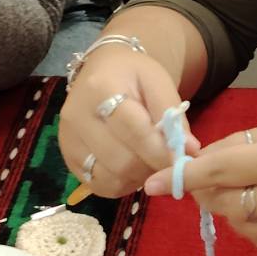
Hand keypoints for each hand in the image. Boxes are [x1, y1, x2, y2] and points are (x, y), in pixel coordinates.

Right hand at [59, 44, 197, 199]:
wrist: (101, 70)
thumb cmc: (133, 74)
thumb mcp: (158, 81)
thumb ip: (173, 114)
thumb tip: (189, 150)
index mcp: (100, 88)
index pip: (134, 131)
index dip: (160, 151)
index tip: (180, 159)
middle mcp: (76, 115)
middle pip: (121, 160)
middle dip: (151, 166)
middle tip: (166, 160)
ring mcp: (68, 139)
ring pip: (110, 178)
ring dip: (138, 177)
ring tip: (149, 161)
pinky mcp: (68, 158)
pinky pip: (99, 185)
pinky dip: (122, 184)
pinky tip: (132, 168)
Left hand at [146, 120, 256, 255]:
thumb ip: (241, 144)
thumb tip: (199, 159)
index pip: (220, 170)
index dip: (183, 177)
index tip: (150, 184)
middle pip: (223, 203)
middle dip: (210, 192)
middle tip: (214, 180)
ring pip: (239, 227)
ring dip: (235, 211)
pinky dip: (256, 229)